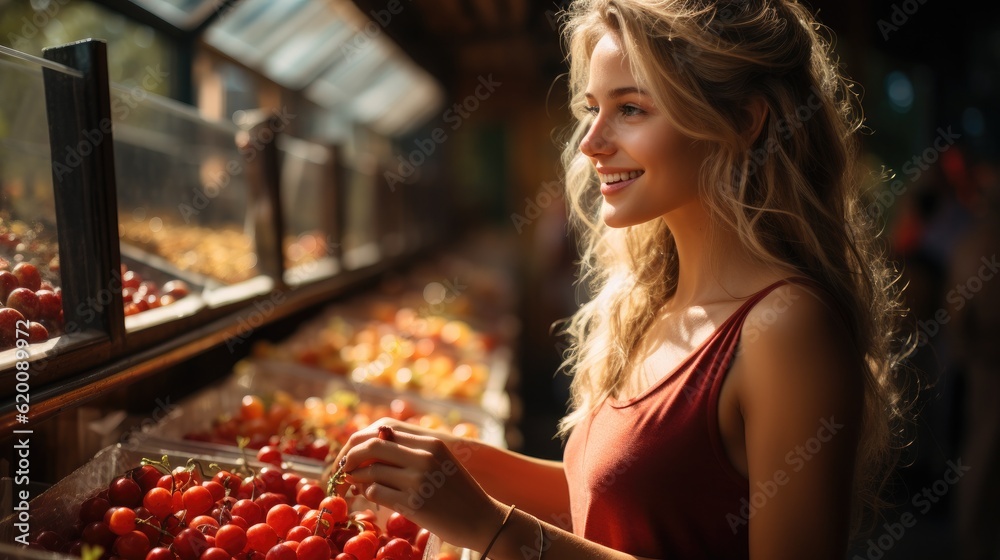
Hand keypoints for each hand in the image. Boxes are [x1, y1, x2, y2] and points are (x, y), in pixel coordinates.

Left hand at [334, 418, 503, 551]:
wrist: (482, 519)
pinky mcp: (414, 503)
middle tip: (341, 470)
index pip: (381, 430)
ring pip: (371, 472)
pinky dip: (369, 494)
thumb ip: (411, 451)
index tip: (349, 453)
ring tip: (355, 485)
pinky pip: (377, 493)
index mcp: (430, 441)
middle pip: (370, 447)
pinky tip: (372, 497)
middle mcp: (423, 456)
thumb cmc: (458, 491)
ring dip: (357, 479)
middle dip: (348, 458)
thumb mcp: (439, 461)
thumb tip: (370, 446)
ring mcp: (418, 480)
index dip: (358, 441)